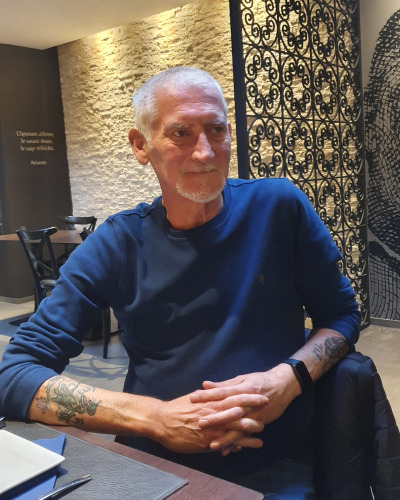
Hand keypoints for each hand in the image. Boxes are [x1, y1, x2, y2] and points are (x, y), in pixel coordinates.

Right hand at [153, 392, 267, 453]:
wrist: (162, 421)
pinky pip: (228, 443)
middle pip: (239, 410)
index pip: (234, 395)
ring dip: (251, 429)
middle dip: (254, 409)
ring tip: (262, 430)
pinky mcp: (208, 441)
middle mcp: (214, 412)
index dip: (248, 395)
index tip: (261, 392)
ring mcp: (213, 427)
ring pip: (237, 428)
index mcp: (211, 400)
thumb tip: (214, 389)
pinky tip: (249, 446)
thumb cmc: (177, 408)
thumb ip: (207, 394)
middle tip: (268, 407)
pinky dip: (240, 444)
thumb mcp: (194, 398)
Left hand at [190, 365, 300, 439]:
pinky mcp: (260, 423)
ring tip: (211, 445)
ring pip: (238, 428)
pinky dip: (236, 443)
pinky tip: (226, 450)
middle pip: (230, 411)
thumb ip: (224, 384)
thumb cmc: (259, 380)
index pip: (222, 392)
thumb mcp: (242, 379)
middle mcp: (248, 402)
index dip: (208, 395)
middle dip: (215, 418)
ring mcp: (255, 414)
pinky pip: (247, 436)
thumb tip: (205, 385)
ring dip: (225, 437)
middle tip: (199, 423)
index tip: (193, 397)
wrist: (283, 386)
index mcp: (242, 389)